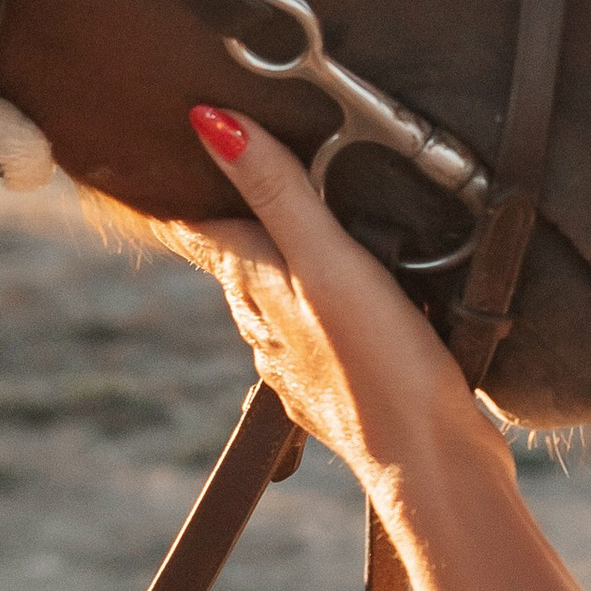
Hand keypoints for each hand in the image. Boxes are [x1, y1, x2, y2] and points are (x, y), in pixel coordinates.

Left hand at [168, 103, 508, 515]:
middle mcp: (266, 330)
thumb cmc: (381, 365)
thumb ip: (277, 191)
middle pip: (236, 262)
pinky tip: (346, 310)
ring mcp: (300, 367)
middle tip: (230, 175)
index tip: (160, 158)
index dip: (182, 190)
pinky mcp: (341, 392)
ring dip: (280, 267)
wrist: (430, 466)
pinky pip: (316, 338)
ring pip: (276, 302)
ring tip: (291, 231)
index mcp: (255, 289)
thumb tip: (211, 123)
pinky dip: (320, 311)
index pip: (199, 228)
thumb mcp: (328, 262)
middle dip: (233, 218)